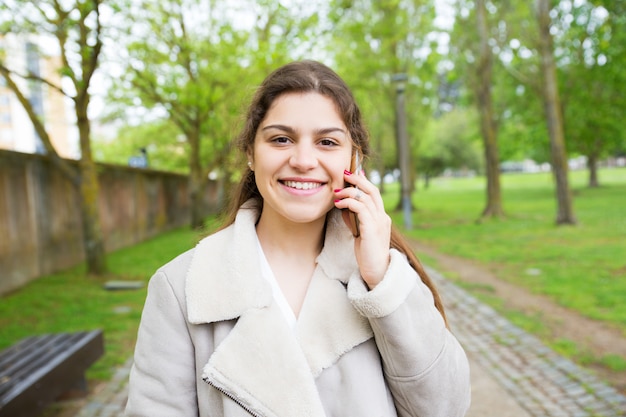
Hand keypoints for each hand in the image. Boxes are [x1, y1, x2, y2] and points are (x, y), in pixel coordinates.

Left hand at [334, 170, 390, 288]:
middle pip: (372, 190)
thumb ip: (354, 218)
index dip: (364, 181)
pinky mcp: (372, 229)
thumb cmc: (367, 253)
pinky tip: (339, 204)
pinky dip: (348, 203)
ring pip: (365, 197)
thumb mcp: (359, 232)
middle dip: (358, 179)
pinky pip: (361, 209)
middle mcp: (382, 217)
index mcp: (381, 217)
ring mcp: (379, 222)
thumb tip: (343, 205)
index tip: (353, 173)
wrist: (376, 271)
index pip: (374, 193)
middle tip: (345, 173)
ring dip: (349, 192)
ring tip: (336, 192)